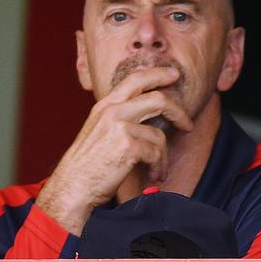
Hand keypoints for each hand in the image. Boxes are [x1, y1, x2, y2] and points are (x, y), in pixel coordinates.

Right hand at [35, 67, 193, 234]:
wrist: (72, 187)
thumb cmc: (87, 165)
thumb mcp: (98, 131)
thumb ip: (117, 118)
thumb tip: (147, 116)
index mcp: (105, 106)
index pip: (135, 80)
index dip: (157, 75)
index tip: (173, 74)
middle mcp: (112, 111)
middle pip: (157, 99)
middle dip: (178, 111)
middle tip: (188, 124)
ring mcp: (120, 127)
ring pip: (159, 134)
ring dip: (164, 156)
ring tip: (159, 170)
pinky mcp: (128, 146)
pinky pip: (156, 153)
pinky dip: (158, 167)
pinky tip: (153, 176)